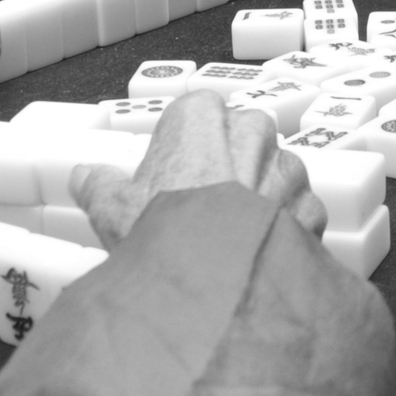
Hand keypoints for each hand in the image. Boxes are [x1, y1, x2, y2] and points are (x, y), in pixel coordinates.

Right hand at [71, 91, 324, 244]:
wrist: (213, 279)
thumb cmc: (162, 232)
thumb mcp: (111, 207)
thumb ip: (97, 185)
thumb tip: (84, 178)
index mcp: (201, 116)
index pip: (194, 120)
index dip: (182, 153)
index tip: (173, 181)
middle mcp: (252, 129)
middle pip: (238, 143)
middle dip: (225, 171)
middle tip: (200, 212)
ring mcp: (287, 167)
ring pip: (271, 177)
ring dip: (257, 201)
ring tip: (229, 240)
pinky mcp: (311, 204)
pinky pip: (296, 212)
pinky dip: (282, 230)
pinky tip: (254, 255)